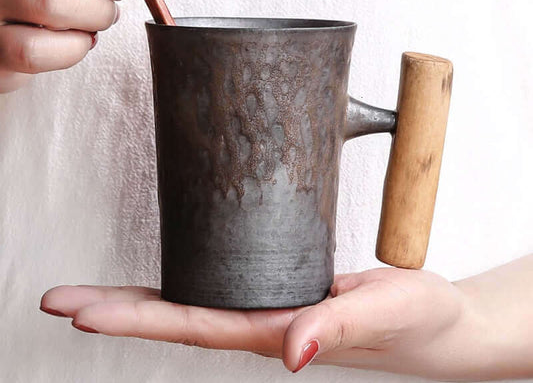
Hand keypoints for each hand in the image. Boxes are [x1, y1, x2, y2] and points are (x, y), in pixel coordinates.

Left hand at [41, 267, 474, 378]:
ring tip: (93, 295)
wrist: (436, 326)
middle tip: (58, 302)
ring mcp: (269, 308)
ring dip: (140, 300)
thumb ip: (340, 327)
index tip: (80, 314)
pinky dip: (182, 286)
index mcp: (277, 329)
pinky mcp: (281, 292)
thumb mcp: (387, 313)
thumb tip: (292, 351)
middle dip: (116, 312)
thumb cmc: (416, 321)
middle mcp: (263, 323)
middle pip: (177, 318)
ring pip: (192, 305)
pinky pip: (220, 289)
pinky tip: (167, 282)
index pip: (193, 325)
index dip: (135, 320)